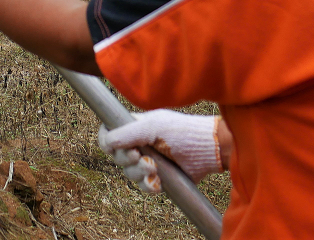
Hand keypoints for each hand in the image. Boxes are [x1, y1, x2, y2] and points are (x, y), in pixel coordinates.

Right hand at [98, 110, 221, 194]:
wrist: (207, 150)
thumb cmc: (181, 131)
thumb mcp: (152, 126)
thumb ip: (128, 133)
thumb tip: (107, 142)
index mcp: (134, 126)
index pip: (109, 133)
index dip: (107, 141)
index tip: (114, 146)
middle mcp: (138, 143)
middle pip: (117, 156)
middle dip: (127, 159)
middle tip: (140, 156)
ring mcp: (148, 160)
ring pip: (129, 173)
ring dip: (139, 172)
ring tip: (154, 167)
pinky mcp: (159, 177)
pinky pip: (143, 186)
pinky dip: (148, 185)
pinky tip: (158, 182)